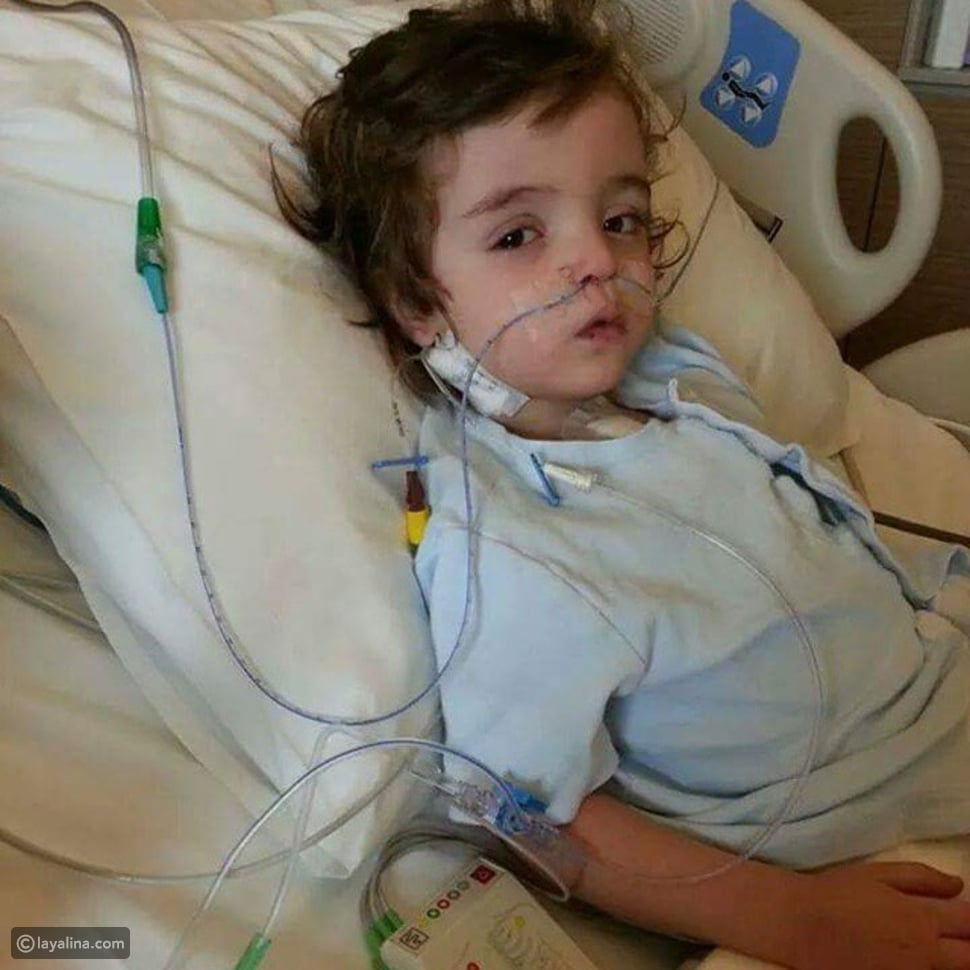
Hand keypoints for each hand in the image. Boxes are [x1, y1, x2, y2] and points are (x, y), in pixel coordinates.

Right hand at [787, 861, 969, 969]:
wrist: (800, 924)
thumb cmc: (836, 892)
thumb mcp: (876, 874)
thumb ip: (921, 877)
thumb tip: (958, 886)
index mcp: (922, 919)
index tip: (964, 915)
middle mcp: (925, 953)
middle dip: (969, 944)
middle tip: (955, 933)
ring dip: (951, 958)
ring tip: (933, 944)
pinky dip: (929, 967)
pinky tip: (911, 955)